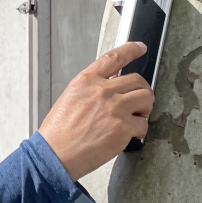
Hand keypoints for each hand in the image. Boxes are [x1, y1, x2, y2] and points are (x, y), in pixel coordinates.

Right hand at [37, 41, 155, 180]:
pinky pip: (143, 124)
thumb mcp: (70, 98)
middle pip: (137, 80)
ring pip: (146, 98)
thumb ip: (92, 89)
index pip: (114, 57)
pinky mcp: (122, 128)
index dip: (131, 50)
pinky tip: (130, 134)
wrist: (55, 155)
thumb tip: (111, 87)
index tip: (140, 47)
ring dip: (145, 108)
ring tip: (135, 117)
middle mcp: (102, 91)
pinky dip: (140, 130)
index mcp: (86, 81)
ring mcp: (114, 108)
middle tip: (138, 103)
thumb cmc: (58, 132)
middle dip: (142, 91)